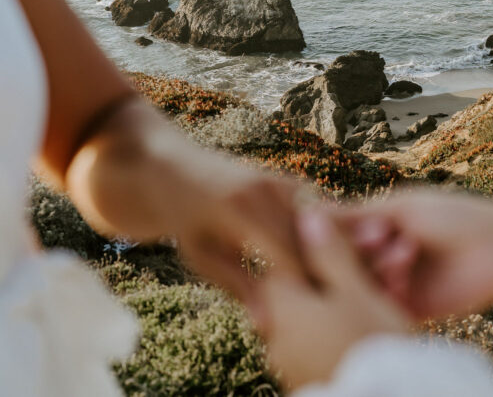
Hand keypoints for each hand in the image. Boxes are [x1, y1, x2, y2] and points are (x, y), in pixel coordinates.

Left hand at [65, 98, 306, 307]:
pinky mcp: (286, 179)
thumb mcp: (200, 256)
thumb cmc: (183, 218)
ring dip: (320, 256)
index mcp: (240, 210)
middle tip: (316, 307)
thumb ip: (236, 286)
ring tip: (318, 285)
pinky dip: (315, 236)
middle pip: (308, 244)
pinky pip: (313, 214)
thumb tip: (265, 324)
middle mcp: (265, 190)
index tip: (302, 316)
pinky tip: (314, 259)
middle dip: (315, 276)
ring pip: (316, 229)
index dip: (299, 291)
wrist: (172, 167)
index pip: (287, 259)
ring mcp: (279, 180)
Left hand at [255, 208, 410, 389]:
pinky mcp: (307, 382)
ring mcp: (289, 365)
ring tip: (388, 298)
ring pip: (315, 320)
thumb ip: (329, 253)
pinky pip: (321, 346)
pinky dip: (341, 333)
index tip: (351, 246)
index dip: (317, 249)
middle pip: (304, 293)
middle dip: (338, 279)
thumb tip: (307, 215)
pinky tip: (375, 330)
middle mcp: (275, 338)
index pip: (285, 263)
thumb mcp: (355, 290)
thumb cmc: (372, 341)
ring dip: (344, 305)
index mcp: (281, 308)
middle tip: (381, 272)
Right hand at [336, 190, 492, 319]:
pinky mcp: (412, 309)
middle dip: (364, 251)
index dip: (345, 231)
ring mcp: (398, 283)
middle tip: (385, 240)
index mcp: (384, 224)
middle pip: (350, 260)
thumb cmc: (457, 218)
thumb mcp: (403, 210)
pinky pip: (384, 307)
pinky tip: (403, 280)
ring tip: (405, 255)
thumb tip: (307, 208)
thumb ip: (356, 214)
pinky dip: (388, 294)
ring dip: (379, 270)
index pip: (343, 232)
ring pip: (364, 283)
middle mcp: (386, 254)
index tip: (364, 225)